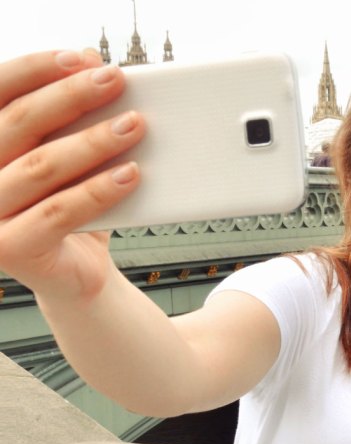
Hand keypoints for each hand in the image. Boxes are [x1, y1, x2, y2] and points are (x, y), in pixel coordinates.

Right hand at [0, 49, 144, 301]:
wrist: (75, 273)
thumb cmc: (70, 204)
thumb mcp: (68, 154)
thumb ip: (70, 116)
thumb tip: (91, 64)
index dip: (35, 70)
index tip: (82, 58)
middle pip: (19, 123)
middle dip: (71, 96)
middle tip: (114, 80)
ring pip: (41, 166)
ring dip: (91, 141)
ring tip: (134, 125)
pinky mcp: (11, 250)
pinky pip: (59, 212)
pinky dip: (98, 190)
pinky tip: (131, 174)